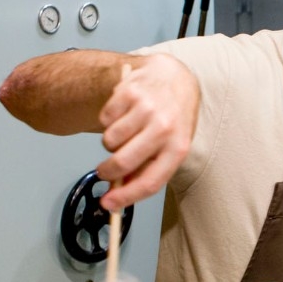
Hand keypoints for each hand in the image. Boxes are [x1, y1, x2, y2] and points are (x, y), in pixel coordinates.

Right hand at [95, 54, 198, 208]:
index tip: (108, 205)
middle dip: (108, 172)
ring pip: (109, 142)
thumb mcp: (171, 144)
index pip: (150, 182)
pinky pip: (104, 119)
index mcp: (178, 147)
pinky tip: (124, 113)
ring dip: (111, 143)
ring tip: (126, 133)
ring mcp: (146, 109)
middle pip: (123, 163)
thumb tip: (120, 193)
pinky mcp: (129, 93)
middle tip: (106, 170)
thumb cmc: (173, 116)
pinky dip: (109, 121)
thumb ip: (148, 168)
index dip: (125, 198)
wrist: (173, 77)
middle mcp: (164, 128)